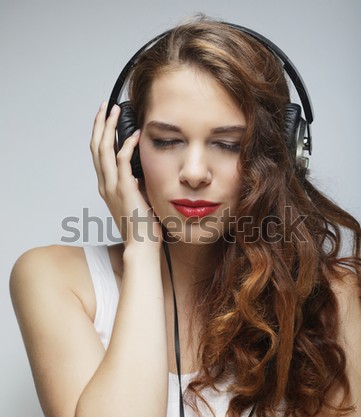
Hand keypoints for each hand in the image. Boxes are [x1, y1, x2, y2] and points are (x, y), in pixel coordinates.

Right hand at [90, 102, 161, 248]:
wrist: (141, 245)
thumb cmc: (141, 226)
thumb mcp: (136, 199)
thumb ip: (134, 183)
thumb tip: (142, 169)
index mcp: (107, 186)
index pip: (98, 154)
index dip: (99, 134)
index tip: (104, 118)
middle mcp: (105, 184)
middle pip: (96, 147)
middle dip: (99, 124)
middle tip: (106, 106)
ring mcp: (113, 187)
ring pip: (104, 150)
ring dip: (108, 127)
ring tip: (115, 111)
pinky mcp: (125, 189)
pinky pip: (122, 161)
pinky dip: (127, 145)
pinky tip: (135, 135)